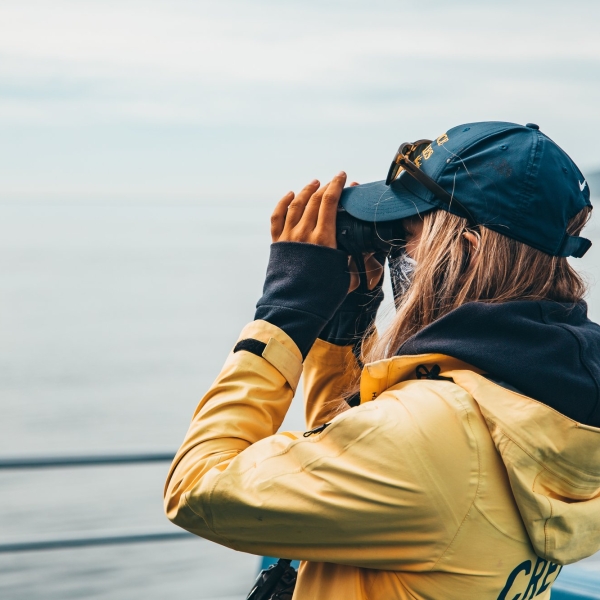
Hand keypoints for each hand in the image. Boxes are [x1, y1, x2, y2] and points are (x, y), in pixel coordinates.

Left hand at [271, 175, 383, 292]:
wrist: (294, 308)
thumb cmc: (321, 296)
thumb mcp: (345, 278)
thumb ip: (354, 263)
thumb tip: (369, 261)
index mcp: (324, 240)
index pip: (329, 202)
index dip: (337, 185)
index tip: (343, 177)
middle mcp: (304, 234)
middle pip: (314, 200)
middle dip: (326, 186)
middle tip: (333, 181)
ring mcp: (288, 237)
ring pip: (296, 204)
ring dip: (306, 191)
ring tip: (314, 183)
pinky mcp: (277, 244)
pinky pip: (277, 217)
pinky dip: (283, 203)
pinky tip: (291, 195)